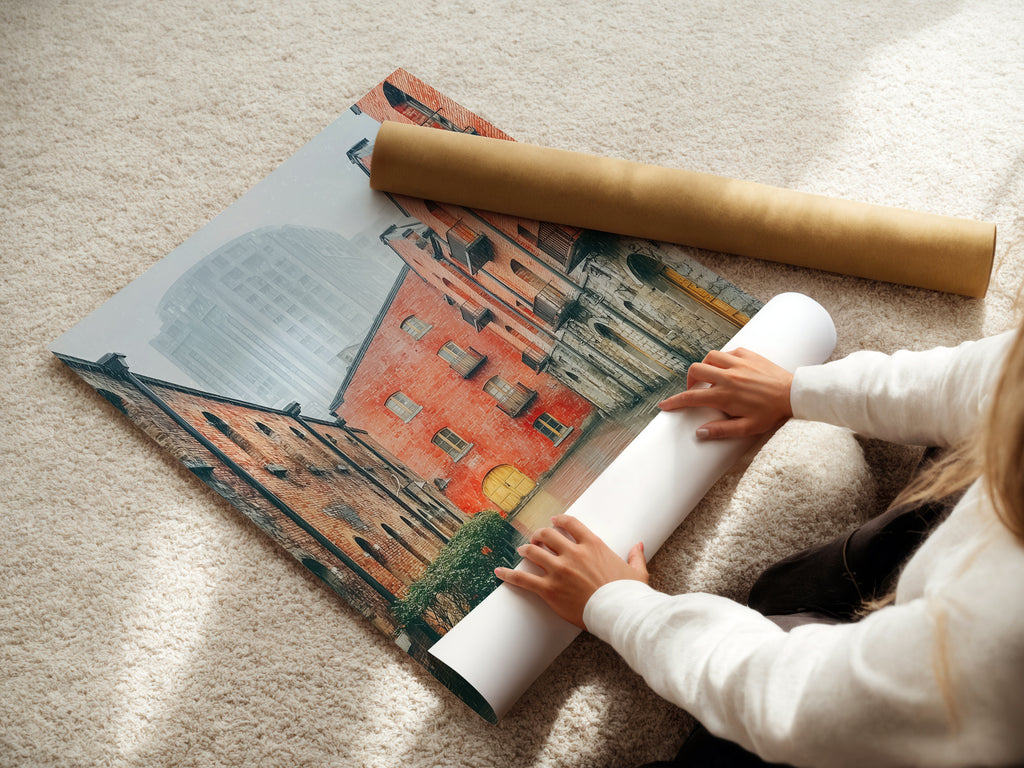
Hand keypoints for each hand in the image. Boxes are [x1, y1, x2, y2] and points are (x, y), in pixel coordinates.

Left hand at [494, 514, 647, 629]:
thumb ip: (635, 556)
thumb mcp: (636, 572)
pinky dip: (509, 574)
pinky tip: (498, 571)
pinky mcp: (549, 589)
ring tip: (521, 550)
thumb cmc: (629, 594)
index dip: (559, 521)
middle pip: (548, 535)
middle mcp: (573, 553)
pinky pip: (523, 579)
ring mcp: (559, 570)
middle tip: (536, 538)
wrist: (619, 613)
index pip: (570, 524)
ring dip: (526, 549)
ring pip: (534, 552)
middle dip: (539, 535)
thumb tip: (639, 545)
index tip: (554, 521)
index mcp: (593, 545)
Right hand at [658, 347, 793, 439]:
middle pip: (695, 371)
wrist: (794, 394)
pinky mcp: (748, 354)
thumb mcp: (748, 428)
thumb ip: (722, 430)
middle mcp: (728, 376)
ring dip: (705, 367)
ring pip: (709, 357)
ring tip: (711, 378)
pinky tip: (729, 369)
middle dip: (689, 381)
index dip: (674, 402)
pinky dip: (723, 360)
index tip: (664, 405)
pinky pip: (727, 352)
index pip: (691, 398)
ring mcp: (738, 363)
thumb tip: (699, 432)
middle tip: (695, 390)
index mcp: (725, 395)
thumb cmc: (772, 413)